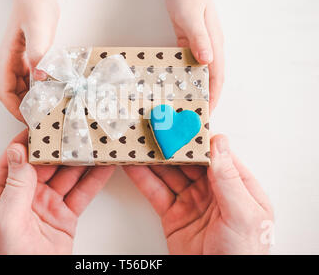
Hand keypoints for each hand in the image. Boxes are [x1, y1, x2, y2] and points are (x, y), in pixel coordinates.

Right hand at [0, 0, 58, 120]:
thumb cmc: (34, 7)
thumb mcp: (38, 30)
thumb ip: (38, 53)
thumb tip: (40, 78)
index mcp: (7, 59)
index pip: (5, 91)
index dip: (14, 108)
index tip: (28, 120)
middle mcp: (11, 62)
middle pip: (14, 93)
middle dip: (25, 108)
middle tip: (43, 119)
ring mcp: (20, 61)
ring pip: (24, 87)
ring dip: (34, 99)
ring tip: (50, 109)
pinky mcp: (30, 58)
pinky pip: (33, 79)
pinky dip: (41, 88)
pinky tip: (53, 92)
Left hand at [0, 130, 113, 253]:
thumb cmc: (6, 261)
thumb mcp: (5, 220)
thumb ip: (15, 185)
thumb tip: (17, 150)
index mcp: (2, 195)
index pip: (15, 159)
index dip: (28, 139)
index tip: (43, 121)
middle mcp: (25, 197)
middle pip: (45, 164)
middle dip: (61, 146)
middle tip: (77, 127)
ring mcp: (47, 206)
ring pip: (67, 176)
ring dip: (81, 160)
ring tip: (95, 142)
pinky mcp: (65, 217)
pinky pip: (81, 194)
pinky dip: (94, 180)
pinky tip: (104, 167)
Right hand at [124, 135, 272, 254]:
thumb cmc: (244, 256)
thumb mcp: (242, 214)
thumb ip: (228, 178)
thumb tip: (219, 141)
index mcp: (236, 186)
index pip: (214, 153)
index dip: (196, 136)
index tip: (178, 120)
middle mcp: (213, 191)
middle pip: (187, 160)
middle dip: (169, 144)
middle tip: (151, 126)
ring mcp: (191, 201)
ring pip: (169, 173)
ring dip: (152, 158)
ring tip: (137, 141)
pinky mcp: (173, 215)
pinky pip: (156, 192)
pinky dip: (142, 178)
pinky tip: (132, 165)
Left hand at [166, 0, 223, 110]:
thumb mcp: (192, 16)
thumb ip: (200, 39)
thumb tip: (207, 60)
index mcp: (214, 44)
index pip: (217, 77)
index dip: (214, 96)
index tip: (208, 112)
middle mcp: (208, 48)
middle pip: (209, 79)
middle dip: (204, 97)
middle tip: (193, 114)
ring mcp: (198, 45)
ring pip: (197, 73)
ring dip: (193, 89)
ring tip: (183, 104)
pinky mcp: (188, 42)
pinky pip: (186, 63)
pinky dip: (183, 75)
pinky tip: (175, 84)